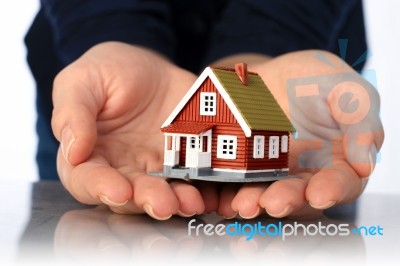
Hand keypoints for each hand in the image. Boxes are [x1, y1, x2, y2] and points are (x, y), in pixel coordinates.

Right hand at [52, 42, 217, 218]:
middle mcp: (120, 169)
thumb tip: (74, 152)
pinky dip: (200, 188)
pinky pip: (190, 178)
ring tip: (190, 202)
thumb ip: (73, 114)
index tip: (118, 191)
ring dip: (175, 201)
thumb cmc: (106, 73)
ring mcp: (152, 168)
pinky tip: (208, 191)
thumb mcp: (81, 82)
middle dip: (145, 200)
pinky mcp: (180, 161)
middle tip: (162, 204)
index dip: (100, 188)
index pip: (86, 179)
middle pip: (128, 194)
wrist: (147, 69)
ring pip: (161, 192)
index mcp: (88, 154)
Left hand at [214, 51, 383, 218]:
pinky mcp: (249, 168)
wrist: (275, 73)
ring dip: (258, 201)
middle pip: (302, 195)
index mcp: (341, 159)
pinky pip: (242, 182)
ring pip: (270, 193)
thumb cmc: (319, 79)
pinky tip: (226, 198)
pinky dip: (234, 192)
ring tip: (244, 204)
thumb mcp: (347, 90)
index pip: (344, 182)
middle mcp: (309, 173)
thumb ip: (361, 122)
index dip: (333, 190)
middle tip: (274, 202)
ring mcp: (277, 172)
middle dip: (288, 200)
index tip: (319, 194)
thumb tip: (365, 164)